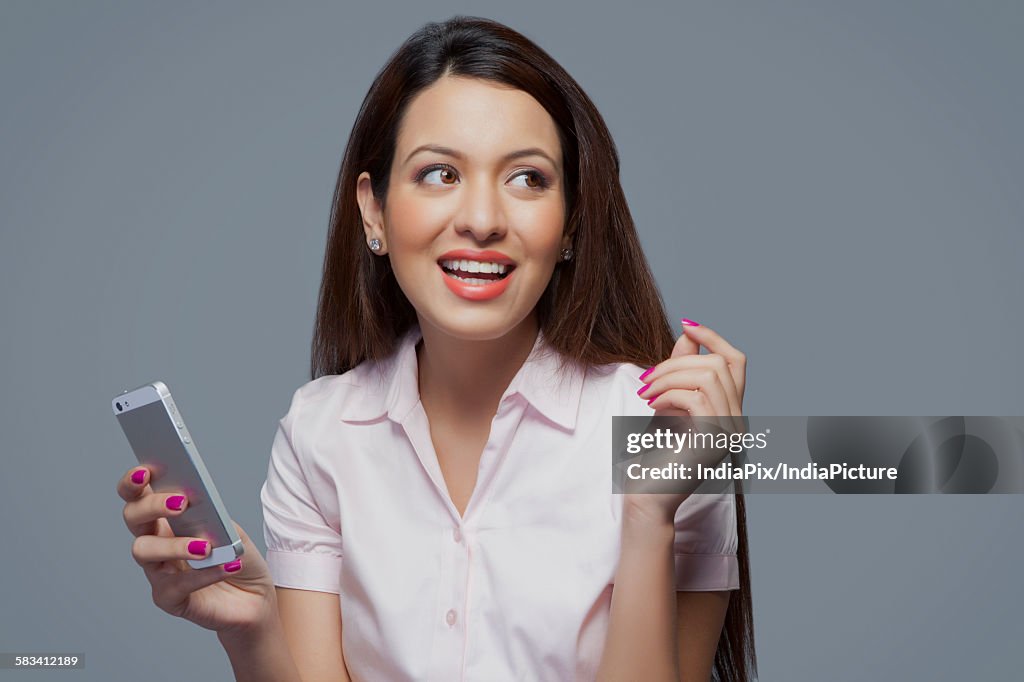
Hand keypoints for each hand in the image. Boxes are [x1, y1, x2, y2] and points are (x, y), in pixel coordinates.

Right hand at [117, 465, 276, 637]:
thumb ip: (211, 516)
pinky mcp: (169, 599)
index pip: (137, 495)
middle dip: (152, 506)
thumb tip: (196, 503)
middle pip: (133, 518)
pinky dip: (204, 573)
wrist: (254, 597)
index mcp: (166, 519)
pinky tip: (228, 565)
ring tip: (206, 546)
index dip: (133, 483)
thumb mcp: (230, 529)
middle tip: (181, 503)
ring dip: (175, 544)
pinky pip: (177, 585)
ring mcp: (158, 572)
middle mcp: (155, 542)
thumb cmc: (236, 557)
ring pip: (144, 551)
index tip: (145, 470)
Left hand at [626, 318, 747, 525]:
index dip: (715, 338)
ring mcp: (730, 432)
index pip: (737, 361)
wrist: (648, 496)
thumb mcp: (669, 403)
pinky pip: (696, 397)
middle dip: (678, 362)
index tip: (687, 326)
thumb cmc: (655, 455)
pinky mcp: (714, 440)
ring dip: (670, 377)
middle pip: (719, 364)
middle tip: (647, 379)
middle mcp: (738, 422)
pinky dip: (670, 394)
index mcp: (731, 411)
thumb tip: (688, 334)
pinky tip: (653, 406)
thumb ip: (682, 372)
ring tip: (646, 393)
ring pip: (708, 377)